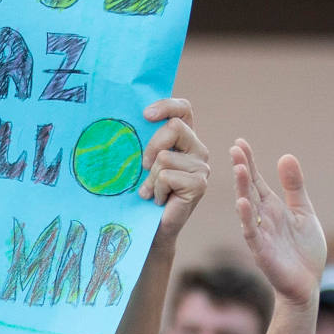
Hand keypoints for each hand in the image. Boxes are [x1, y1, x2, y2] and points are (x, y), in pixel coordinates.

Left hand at [139, 98, 207, 237]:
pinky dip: (157, 190)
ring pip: (165, 157)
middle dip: (151, 146)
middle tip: (143, 167)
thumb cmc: (144, 193)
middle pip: (174, 127)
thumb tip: (131, 119)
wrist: (152, 228)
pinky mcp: (199, 184)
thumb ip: (145, 141)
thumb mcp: (143, 162)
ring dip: (151, 177)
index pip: (183, 109)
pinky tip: (159, 200)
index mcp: (185, 138)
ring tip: (152, 191)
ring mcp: (201, 167)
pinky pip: (167, 176)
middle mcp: (198, 149)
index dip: (167, 106)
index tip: (145, 115)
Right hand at [233, 140, 325, 307]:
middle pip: (249, 189)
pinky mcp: (261, 251)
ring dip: (242, 189)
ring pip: (247, 207)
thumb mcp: (304, 211)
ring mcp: (259, 233)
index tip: (240, 143)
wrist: (308, 284)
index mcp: (272, 207)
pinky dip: (247, 217)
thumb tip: (286, 156)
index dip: (249, 162)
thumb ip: (294, 187)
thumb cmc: (304, 250)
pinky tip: (243, 202)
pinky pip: (251, 231)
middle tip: (235, 149)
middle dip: (242, 169)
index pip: (257, 180)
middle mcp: (262, 218)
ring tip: (239, 169)